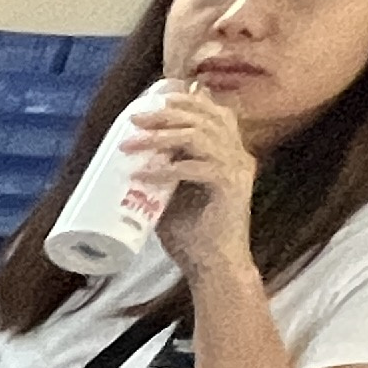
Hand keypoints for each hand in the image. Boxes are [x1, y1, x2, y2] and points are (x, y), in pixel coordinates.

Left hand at [135, 80, 260, 281]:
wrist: (212, 266)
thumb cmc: (191, 235)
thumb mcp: (172, 195)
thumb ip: (164, 172)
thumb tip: (130, 157)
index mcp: (229, 153)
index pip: (214, 113)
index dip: (187, 101)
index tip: (153, 101)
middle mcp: (238, 155)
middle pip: (205, 118)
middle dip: (167, 114)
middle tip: (135, 119)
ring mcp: (237, 170)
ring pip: (199, 137)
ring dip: (160, 137)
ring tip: (129, 144)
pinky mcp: (231, 188)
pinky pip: (195, 169)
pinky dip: (166, 170)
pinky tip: (142, 176)